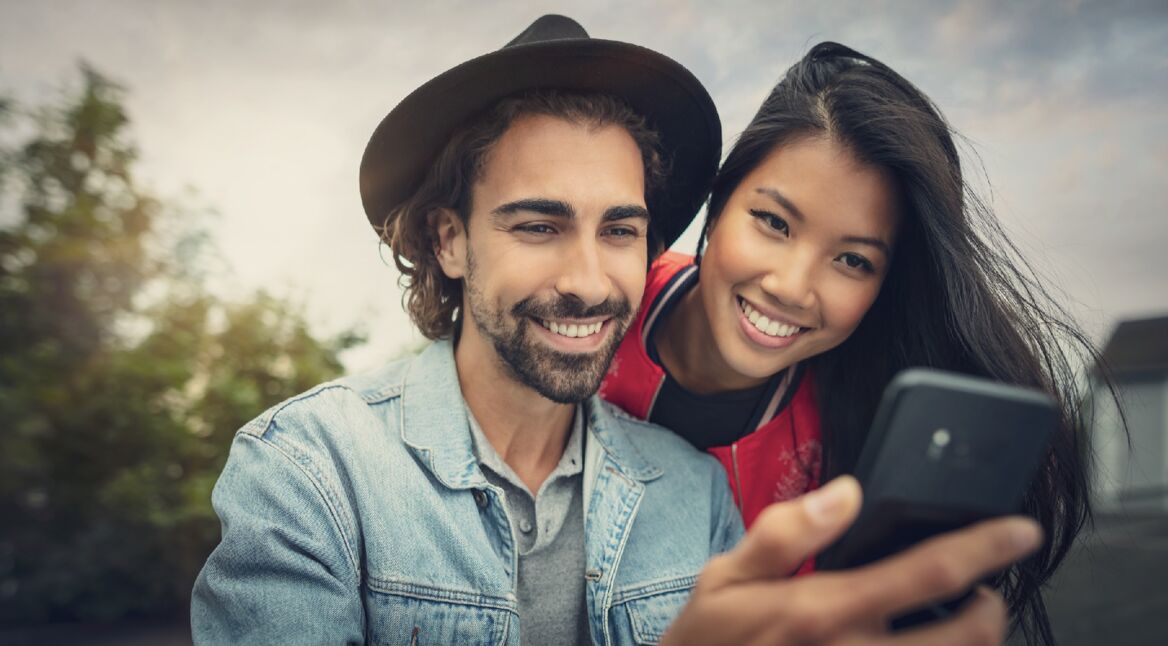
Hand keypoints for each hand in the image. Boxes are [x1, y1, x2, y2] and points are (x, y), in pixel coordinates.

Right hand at [662, 476, 1041, 644]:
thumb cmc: (708, 643)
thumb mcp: (725, 576)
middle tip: (986, 592)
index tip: (1020, 530)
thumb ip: (785, 532)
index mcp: (825, 610)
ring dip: (971, 645)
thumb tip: (845, 491)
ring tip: (961, 624)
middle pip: (965, 636)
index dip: (985, 548)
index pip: (927, 573)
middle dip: (992, 609)